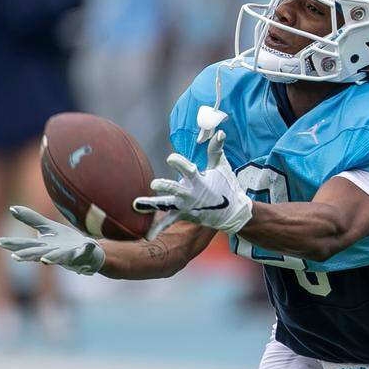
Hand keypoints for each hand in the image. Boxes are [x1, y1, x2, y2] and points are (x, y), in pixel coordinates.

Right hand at [0, 206, 105, 274]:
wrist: (89, 253)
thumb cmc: (65, 241)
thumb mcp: (47, 228)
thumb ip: (31, 219)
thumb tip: (11, 208)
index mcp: (43, 247)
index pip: (25, 245)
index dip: (12, 244)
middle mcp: (53, 253)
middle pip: (38, 254)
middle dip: (28, 255)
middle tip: (15, 257)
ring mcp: (69, 255)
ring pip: (59, 257)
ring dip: (52, 258)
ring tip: (45, 260)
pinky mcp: (84, 254)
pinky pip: (86, 251)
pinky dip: (87, 248)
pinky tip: (89, 244)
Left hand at [133, 131, 251, 237]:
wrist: (232, 212)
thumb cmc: (225, 185)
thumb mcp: (222, 166)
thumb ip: (216, 149)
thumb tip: (219, 132)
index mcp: (199, 181)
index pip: (188, 170)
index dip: (179, 163)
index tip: (170, 159)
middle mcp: (191, 194)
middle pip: (175, 190)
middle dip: (165, 186)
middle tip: (154, 183)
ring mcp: (186, 206)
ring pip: (166, 205)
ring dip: (152, 205)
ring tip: (136, 204)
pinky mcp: (183, 215)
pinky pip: (168, 222)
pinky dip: (157, 229)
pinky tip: (146, 236)